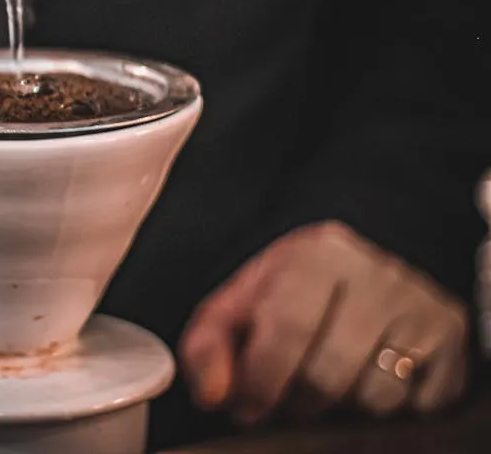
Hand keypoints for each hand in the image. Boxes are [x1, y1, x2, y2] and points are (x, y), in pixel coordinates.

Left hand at [179, 221, 469, 424]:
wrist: (367, 254)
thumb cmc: (296, 285)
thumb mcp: (242, 298)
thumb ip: (209, 343)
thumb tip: (212, 394)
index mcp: (318, 256)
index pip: (288, 330)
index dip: (260, 381)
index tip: (245, 406)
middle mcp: (378, 277)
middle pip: (331, 374)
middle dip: (297, 400)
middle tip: (284, 396)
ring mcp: (422, 307)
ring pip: (378, 397)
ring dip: (343, 404)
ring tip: (326, 379)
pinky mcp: (452, 338)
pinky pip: (420, 404)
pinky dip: (390, 405)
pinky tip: (366, 377)